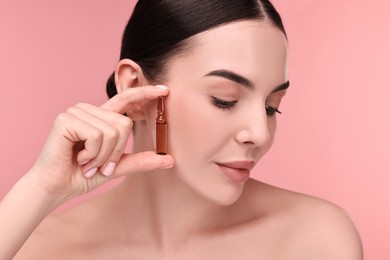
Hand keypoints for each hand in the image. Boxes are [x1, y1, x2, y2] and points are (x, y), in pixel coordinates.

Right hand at [27, 85, 173, 200]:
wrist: (56, 188)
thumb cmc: (82, 175)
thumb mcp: (117, 167)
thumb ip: (140, 161)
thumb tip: (170, 160)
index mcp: (101, 118)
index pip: (126, 99)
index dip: (144, 93)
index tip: (164, 89)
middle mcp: (89, 110)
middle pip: (124, 124)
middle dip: (115, 152)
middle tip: (98, 164)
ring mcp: (76, 112)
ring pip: (112, 131)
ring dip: (103, 156)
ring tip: (86, 162)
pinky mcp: (65, 119)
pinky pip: (97, 135)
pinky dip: (92, 154)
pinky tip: (78, 157)